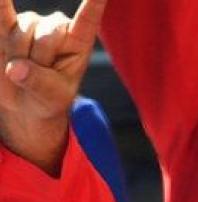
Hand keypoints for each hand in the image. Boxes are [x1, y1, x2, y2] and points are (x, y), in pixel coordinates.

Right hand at [0, 0, 105, 172]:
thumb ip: (39, 82)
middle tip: (36, 77)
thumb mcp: (52, 97)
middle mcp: (55, 27)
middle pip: (46, 35)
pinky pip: (1, 12)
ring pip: (21, 33)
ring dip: (17, 56)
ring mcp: (30, 23)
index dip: (93, 5)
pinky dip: (0, 4)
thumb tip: (15, 68)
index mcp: (78, 42)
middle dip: (38, 59)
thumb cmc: (47, 97)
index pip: (87, 21)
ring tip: (22, 69)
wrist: (24, 101)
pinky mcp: (5, 24)